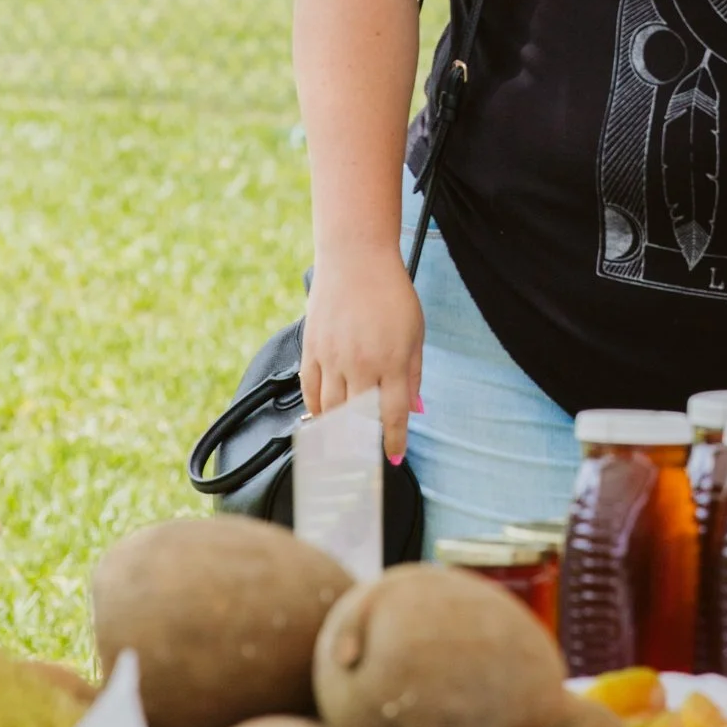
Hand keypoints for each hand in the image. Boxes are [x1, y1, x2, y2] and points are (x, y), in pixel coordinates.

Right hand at [300, 244, 425, 463]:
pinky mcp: (311, 350)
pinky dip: (316, 409)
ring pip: (331, 410)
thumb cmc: (392, 294)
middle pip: (358, 420)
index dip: (393, 442)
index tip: (393, 459)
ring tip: (341, 452)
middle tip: (362, 466)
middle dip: (361, 448)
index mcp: (392, 362)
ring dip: (337, 435)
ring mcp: (332, 359)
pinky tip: (323, 420)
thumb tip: (415, 410)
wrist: (355, 261)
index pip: (393, 415)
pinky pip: (310, 391)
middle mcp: (361, 365)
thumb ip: (414, 374)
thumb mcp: (416, 332)